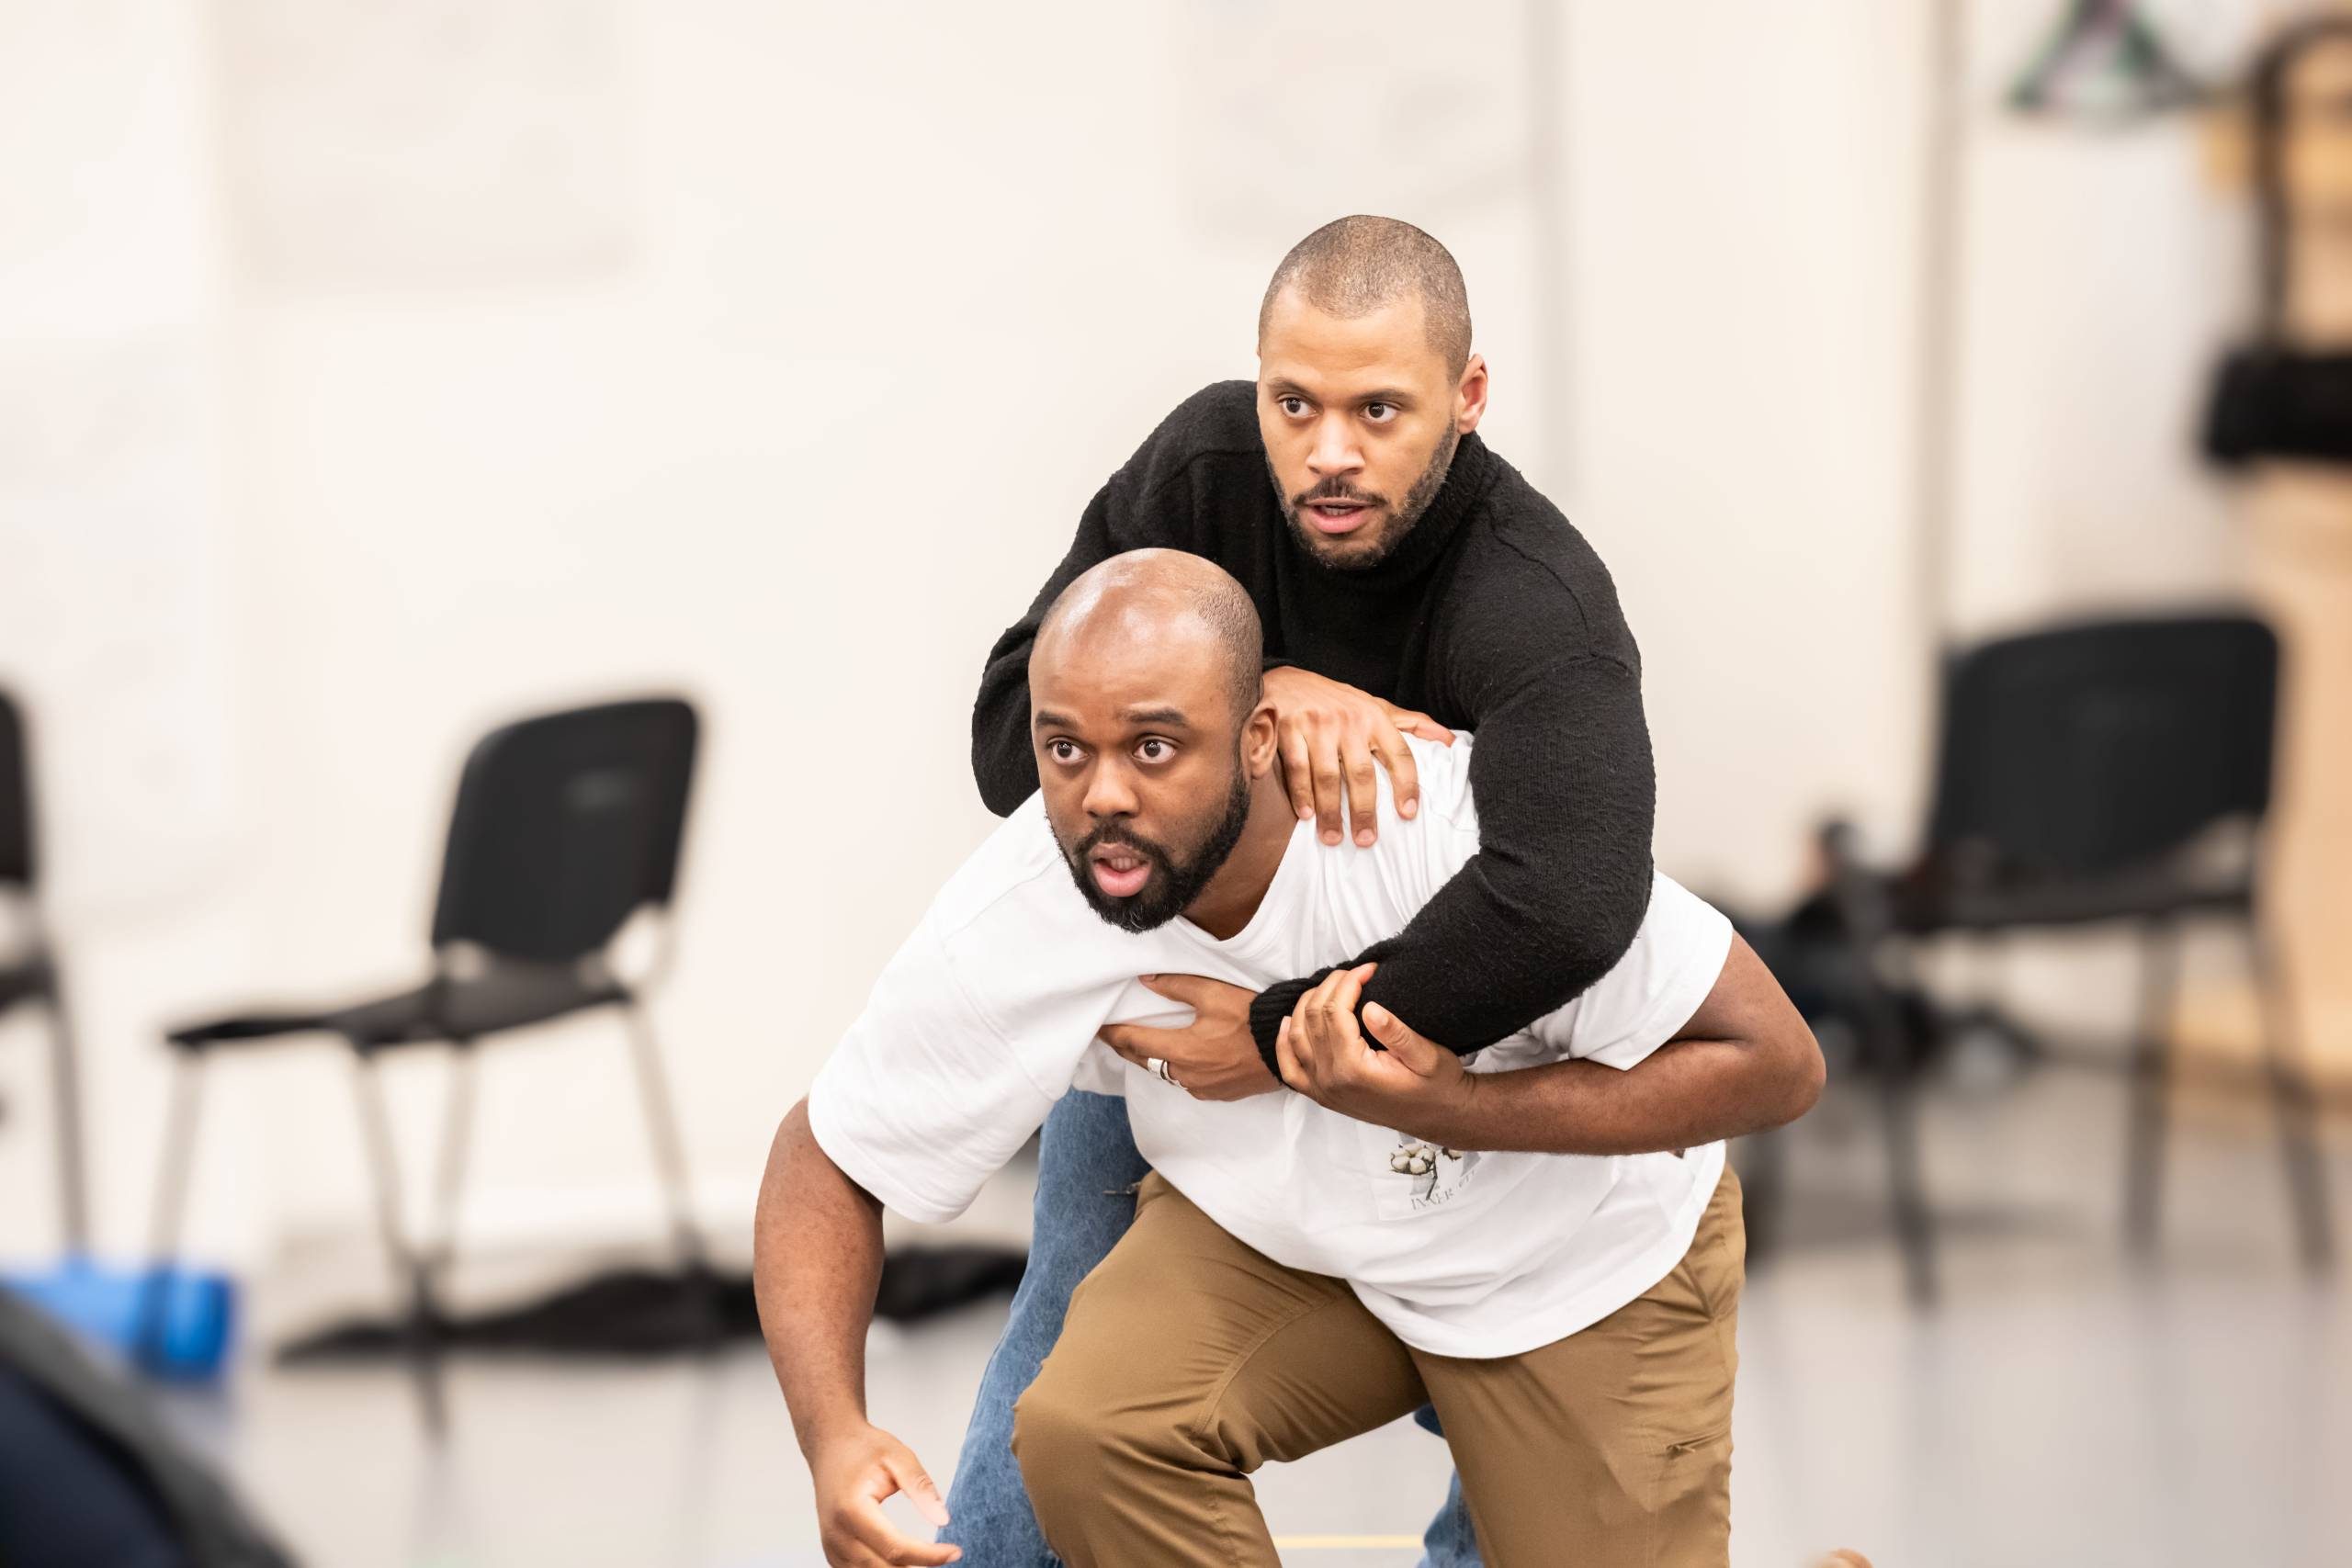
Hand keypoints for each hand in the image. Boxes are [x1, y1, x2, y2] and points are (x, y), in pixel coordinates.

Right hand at [809, 1422, 959, 1566]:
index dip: (928, 1556)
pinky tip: (905, 1563)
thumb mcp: (898, 1457)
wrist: (830, 1444)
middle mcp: (836, 1534)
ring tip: (929, 1560)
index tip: (955, 1552)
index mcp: (852, 1510)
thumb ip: (921, 1488)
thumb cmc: (862, 1448)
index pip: (895, 1548)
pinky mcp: (832, 1552)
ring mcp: (831, 1546)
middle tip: (947, 1557)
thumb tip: (943, 1519)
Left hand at [1097, 974, 1280, 1100]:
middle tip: (1110, 1036)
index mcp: (1181, 1051)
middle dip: (1125, 1048)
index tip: (1097, 1028)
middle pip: (1144, 1062)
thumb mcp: (1213, 993)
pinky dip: (1174, 1068)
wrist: (1287, 1049)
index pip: (1133, 1043)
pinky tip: (1177, 1058)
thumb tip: (1145, 982)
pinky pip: (1186, 1082)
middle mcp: (1186, 1076)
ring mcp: (1202, 1088)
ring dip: (1150, 1059)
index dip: (1112, 1034)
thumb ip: (1176, 986)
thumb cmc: (1251, 1018)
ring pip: (1165, 1074)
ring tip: (1140, 1045)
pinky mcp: (1217, 1094)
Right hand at [1261, 666, 1454, 848]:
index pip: (1400, 754)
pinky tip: (1307, 815)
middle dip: (1364, 811)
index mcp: (1375, 718)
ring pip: (1328, 776)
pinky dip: (1302, 794)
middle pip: (1362, 774)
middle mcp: (1350, 722)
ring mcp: (1318, 726)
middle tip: (1366, 840)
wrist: (1288, 682)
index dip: (1407, 786)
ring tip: (1333, 838)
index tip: (1408, 814)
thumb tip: (1449, 740)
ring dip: (1331, 811)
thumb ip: (1411, 723)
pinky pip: (1298, 768)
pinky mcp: (1290, 729)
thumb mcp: (1375, 706)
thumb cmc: (1337, 702)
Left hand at [1276, 963, 1473, 1141]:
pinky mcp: (1322, 1095)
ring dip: (1307, 1005)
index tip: (1368, 968)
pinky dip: (1284, 1042)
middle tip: (1353, 973)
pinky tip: (1289, 1022)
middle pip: (1313, 1018)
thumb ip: (1397, 1033)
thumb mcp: (1428, 1056)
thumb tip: (1369, 1007)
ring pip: (1296, 1036)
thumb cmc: (1437, 1085)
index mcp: (1354, 1069)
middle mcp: (1330, 1080)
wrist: (1438, 1117)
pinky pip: (1290, 1068)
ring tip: (1331, 987)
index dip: (1349, 982)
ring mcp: (1322, 1090)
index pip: (1335, 1011)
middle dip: (1330, 987)